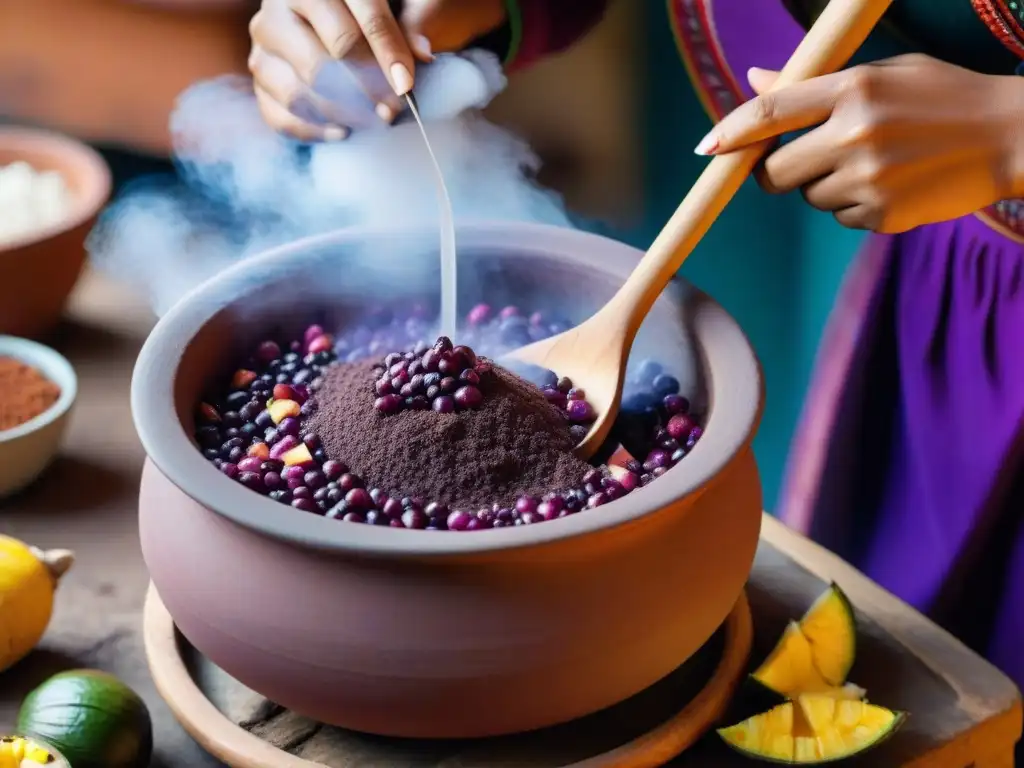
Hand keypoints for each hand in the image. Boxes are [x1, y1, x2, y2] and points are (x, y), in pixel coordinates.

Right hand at [249, 0, 505, 140]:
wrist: (325, 10)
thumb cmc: (366, 5)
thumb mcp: (393, 0)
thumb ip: (408, 23)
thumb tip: (422, 56)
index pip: (362, 21)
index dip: (387, 57)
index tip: (406, 87)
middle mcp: (281, 6)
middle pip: (324, 63)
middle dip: (364, 94)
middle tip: (392, 112)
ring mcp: (264, 41)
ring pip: (299, 92)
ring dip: (341, 115)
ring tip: (373, 121)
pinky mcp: (257, 73)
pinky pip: (279, 115)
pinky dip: (313, 131)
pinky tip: (344, 132)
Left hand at [695, 54, 1023, 232]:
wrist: (1013, 136)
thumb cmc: (944, 96)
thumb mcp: (884, 73)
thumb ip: (815, 83)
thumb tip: (755, 79)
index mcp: (854, 88)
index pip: (770, 112)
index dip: (731, 132)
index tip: (707, 148)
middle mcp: (856, 134)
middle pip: (774, 174)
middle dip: (773, 172)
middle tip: (792, 163)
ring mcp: (869, 180)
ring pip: (809, 197)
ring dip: (822, 186)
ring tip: (873, 163)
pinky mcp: (882, 217)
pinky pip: (840, 217)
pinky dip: (854, 206)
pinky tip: (892, 184)